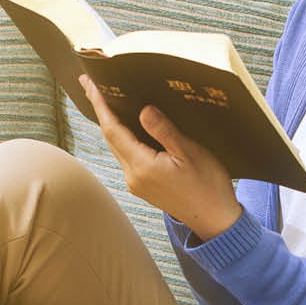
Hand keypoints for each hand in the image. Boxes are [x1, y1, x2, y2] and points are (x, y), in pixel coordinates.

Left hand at [80, 76, 241, 241]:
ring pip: (117, 147)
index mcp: (143, 166)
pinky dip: (123, 137)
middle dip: (101, 110)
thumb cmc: (208, 185)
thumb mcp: (190, 153)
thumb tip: (144, 110)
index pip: (113, 129)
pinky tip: (127, 126)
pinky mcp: (142, 186)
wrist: (215, 219)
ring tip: (106, 101)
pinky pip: (126, 156)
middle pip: (110, 137)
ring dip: (111, 124)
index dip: (101, 105)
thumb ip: (164, 131)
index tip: (90, 84)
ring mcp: (136, 183)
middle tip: (92, 85)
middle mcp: (133, 176)